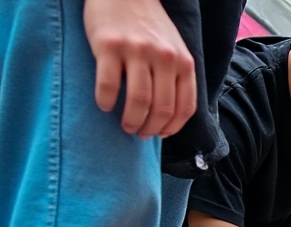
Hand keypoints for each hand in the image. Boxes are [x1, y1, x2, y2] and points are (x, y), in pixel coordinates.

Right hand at [84, 0, 195, 136]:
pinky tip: (105, 106)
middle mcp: (163, 57)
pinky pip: (109, 86)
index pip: (185, 107)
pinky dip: (106, 103)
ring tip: (125, 125)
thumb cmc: (149, 27)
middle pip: (161, 108)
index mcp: (182, 61)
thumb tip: (169, 118)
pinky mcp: (109, 46)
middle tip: (139, 133)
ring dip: (131, 121)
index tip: (159, 135)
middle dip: (150, 129)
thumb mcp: (174, 49)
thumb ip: (175, 77)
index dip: (172, 128)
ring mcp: (136, 51)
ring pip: (138, 101)